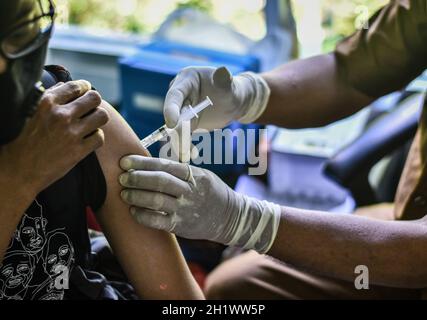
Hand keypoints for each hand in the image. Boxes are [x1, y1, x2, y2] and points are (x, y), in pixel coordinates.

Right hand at [0, 80, 108, 195]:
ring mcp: (71, 134)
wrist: (18, 171)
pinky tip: (88, 139)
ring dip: (98, 119)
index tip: (85, 91)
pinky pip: (100, 137)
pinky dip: (96, 137)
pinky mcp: (78, 151)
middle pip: (94, 98)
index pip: (75, 86)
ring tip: (91, 123)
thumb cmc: (22, 140)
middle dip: (94, 102)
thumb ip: (49, 97)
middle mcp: (61, 116)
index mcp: (46, 103)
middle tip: (90, 108)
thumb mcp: (30, 112)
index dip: (84, 87)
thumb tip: (65, 86)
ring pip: (102, 116)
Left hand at [119, 155, 280, 253]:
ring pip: (156, 200)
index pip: (165, 165)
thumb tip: (149, 164)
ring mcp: (186, 209)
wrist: (230, 217)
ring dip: (136, 196)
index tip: (126, 162)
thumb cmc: (211, 192)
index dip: (142, 163)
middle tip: (122, 177)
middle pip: (159, 181)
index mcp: (195, 175)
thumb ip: (180, 170)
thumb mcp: (202, 175)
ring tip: (123, 193)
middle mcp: (190, 191)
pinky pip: (158, 221)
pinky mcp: (182, 226)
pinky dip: (142, 216)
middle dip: (136, 178)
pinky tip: (132, 211)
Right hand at [163, 66, 269, 161]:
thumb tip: (223, 71)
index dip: (171, 109)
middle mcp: (180, 94)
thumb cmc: (232, 90)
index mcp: (187, 79)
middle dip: (176, 130)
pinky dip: (184, 145)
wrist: (235, 102)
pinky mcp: (185, 123)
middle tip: (179, 144)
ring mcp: (181, 109)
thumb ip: (224, 79)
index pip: (175, 94)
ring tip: (184, 154)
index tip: (172, 123)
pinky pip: (182, 135)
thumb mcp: (230, 85)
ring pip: (176, 127)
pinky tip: (188, 155)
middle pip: (173, 113)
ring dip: (179, 141)